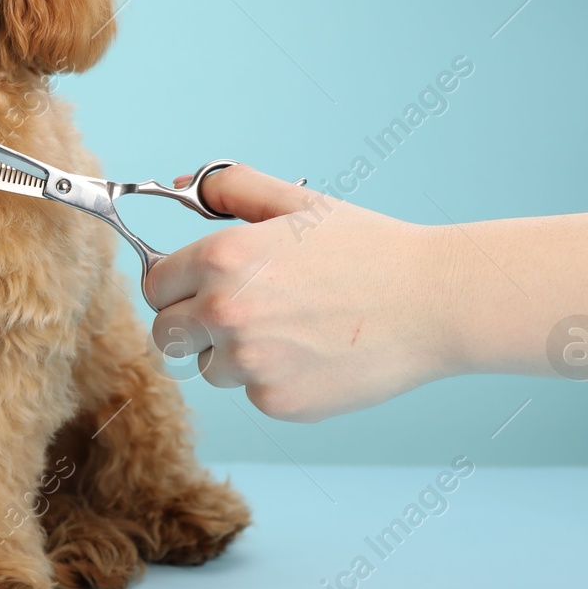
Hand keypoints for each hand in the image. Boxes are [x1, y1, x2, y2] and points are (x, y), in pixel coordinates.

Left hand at [147, 166, 459, 421]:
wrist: (433, 301)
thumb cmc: (366, 248)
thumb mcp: (296, 203)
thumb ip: (229, 187)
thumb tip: (180, 187)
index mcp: (220, 258)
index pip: (154, 285)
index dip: (175, 285)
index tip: (198, 286)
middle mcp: (225, 311)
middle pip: (165, 333)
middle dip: (191, 324)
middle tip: (238, 310)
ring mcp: (249, 362)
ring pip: (208, 366)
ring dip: (232, 354)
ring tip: (290, 328)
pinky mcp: (276, 400)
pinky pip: (250, 392)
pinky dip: (272, 379)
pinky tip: (314, 353)